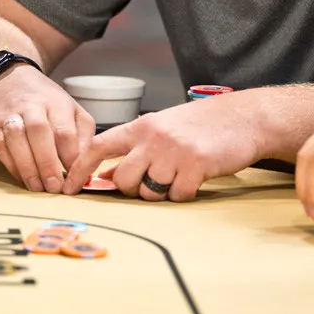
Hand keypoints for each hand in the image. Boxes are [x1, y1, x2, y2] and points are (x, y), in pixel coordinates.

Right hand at [0, 66, 94, 193]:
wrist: (9, 82)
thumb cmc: (46, 102)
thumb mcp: (72, 110)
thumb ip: (83, 135)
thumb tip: (85, 164)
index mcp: (56, 102)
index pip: (64, 130)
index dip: (70, 156)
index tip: (75, 177)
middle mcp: (31, 105)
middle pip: (39, 132)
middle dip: (47, 163)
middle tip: (55, 187)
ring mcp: (9, 114)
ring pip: (16, 139)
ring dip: (28, 167)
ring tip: (38, 187)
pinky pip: (1, 148)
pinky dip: (12, 166)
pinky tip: (24, 178)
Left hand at [62, 95, 263, 200]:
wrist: (245, 117)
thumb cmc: (204, 124)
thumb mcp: (164, 127)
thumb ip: (137, 147)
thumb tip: (110, 175)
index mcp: (142, 126)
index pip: (98, 147)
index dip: (79, 168)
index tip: (68, 187)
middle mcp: (154, 137)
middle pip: (124, 180)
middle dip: (135, 189)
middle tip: (155, 180)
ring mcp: (174, 151)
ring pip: (150, 191)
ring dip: (162, 192)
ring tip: (179, 176)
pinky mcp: (196, 165)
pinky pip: (178, 196)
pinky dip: (185, 194)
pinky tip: (196, 178)